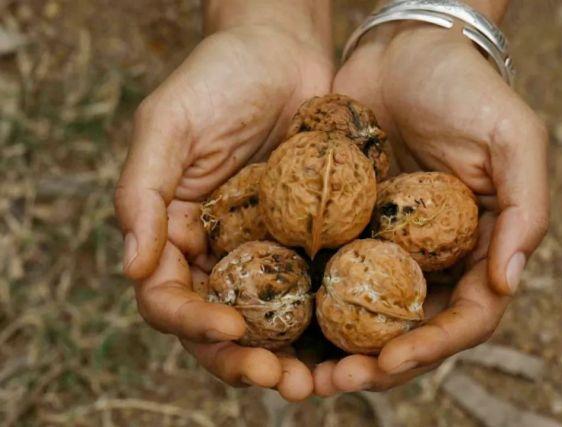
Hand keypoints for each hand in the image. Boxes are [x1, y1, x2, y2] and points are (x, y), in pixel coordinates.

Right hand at [114, 1, 332, 400]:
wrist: (282, 49)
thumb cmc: (217, 77)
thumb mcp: (167, 126)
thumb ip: (142, 196)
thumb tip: (132, 271)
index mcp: (173, 233)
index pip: (169, 298)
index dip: (194, 322)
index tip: (232, 329)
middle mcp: (216, 250)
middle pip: (220, 324)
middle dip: (244, 358)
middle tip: (280, 381)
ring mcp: (264, 248)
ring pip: (270, 317)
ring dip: (289, 354)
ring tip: (316, 380)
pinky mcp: (308, 237)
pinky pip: (315, 283)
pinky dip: (327, 316)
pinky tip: (352, 336)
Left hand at [315, 23, 548, 392]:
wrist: (402, 49)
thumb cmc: (464, 88)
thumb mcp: (512, 139)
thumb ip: (524, 209)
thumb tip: (508, 282)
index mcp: (476, 247)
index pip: (464, 317)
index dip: (431, 347)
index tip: (392, 362)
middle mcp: (430, 256)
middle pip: (408, 328)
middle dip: (376, 363)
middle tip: (335, 382)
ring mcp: (383, 244)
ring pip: (362, 311)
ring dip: (335, 347)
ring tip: (300, 370)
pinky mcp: (343, 225)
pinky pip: (325, 270)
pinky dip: (307, 300)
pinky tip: (279, 317)